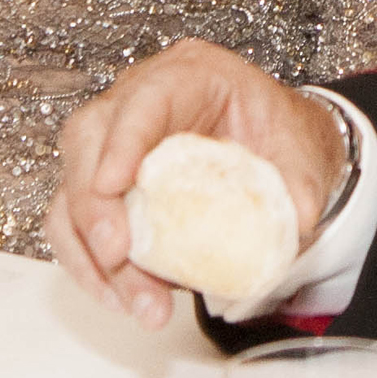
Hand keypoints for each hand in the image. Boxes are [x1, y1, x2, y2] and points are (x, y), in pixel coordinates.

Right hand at [44, 40, 345, 328]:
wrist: (275, 149)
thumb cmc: (279, 137)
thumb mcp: (304, 153)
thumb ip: (300, 186)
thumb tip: (294, 224)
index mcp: (190, 75)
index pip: (144, 98)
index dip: (123, 141)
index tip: (113, 185)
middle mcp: (139, 98)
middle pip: (89, 139)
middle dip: (95, 204)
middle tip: (117, 256)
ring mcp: (114, 138)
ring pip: (72, 185)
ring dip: (91, 250)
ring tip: (139, 302)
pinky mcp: (103, 181)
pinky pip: (73, 219)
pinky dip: (87, 262)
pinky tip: (119, 297)